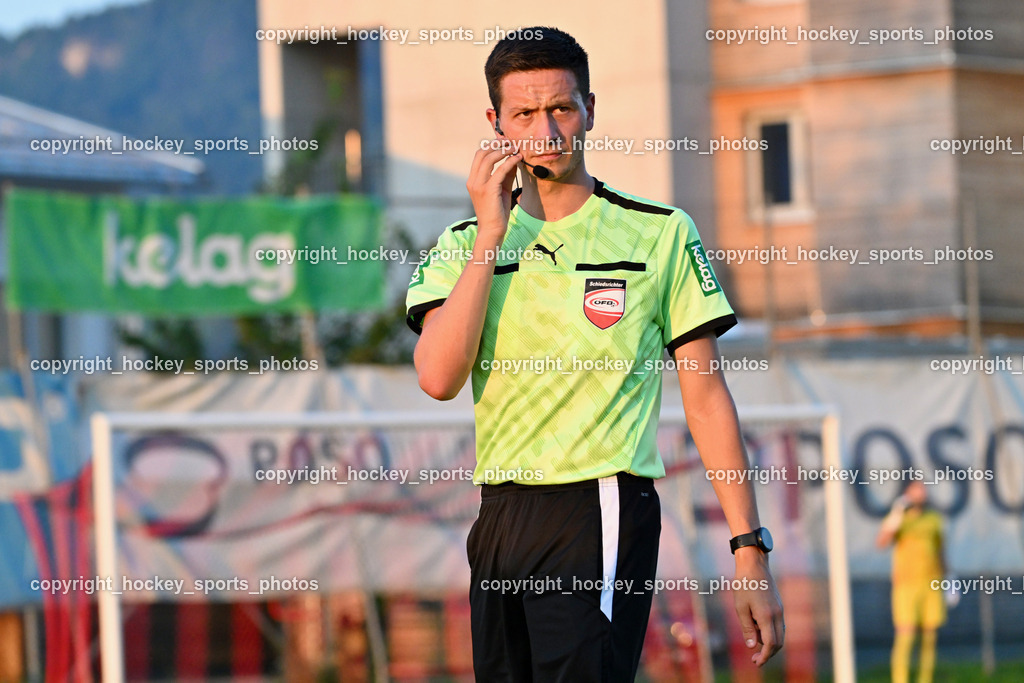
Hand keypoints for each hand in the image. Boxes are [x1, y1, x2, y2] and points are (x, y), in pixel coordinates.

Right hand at [466, 143, 520, 240]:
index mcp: (473, 180)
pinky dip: (510, 162)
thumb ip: (506, 174)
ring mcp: (479, 185)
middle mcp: (473, 181)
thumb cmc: (497, 212)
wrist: (492, 230)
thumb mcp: (501, 189)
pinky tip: (518, 159)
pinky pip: (500, 170)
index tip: (505, 143)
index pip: (479, 156)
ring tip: (515, 149)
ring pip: (489, 159)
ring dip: (504, 151)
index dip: (491, 146)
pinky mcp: (488, 190)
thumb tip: (514, 159)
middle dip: (497, 145)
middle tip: (511, 143)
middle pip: (482, 153)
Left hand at [733, 547, 784, 666]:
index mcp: (767, 616)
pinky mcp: (779, 606)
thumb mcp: (740, 607)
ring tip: (753, 642)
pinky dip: (771, 633)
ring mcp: (780, 610)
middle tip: (754, 658)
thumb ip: (747, 628)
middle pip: (778, 642)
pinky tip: (758, 630)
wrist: (754, 565)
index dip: (764, 656)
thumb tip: (752, 646)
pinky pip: (778, 625)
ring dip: (770, 643)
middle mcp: (777, 615)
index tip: (756, 662)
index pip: (770, 644)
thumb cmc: (744, 585)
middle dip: (768, 653)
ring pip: (780, 634)